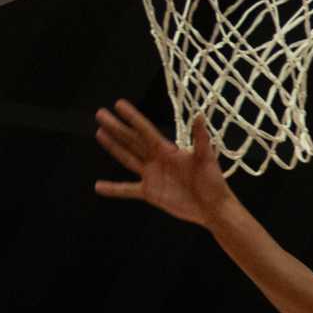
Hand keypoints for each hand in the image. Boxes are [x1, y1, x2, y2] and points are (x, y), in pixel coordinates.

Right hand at [94, 104, 236, 224]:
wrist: (213, 208)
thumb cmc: (214, 182)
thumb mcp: (206, 159)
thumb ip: (201, 138)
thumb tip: (199, 115)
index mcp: (168, 150)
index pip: (145, 130)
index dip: (132, 117)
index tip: (118, 104)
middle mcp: (157, 160)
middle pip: (131, 140)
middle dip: (116, 127)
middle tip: (100, 113)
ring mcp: (152, 176)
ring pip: (127, 158)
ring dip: (113, 147)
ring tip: (99, 133)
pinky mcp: (150, 193)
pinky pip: (127, 190)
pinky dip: (113, 189)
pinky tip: (99, 186)